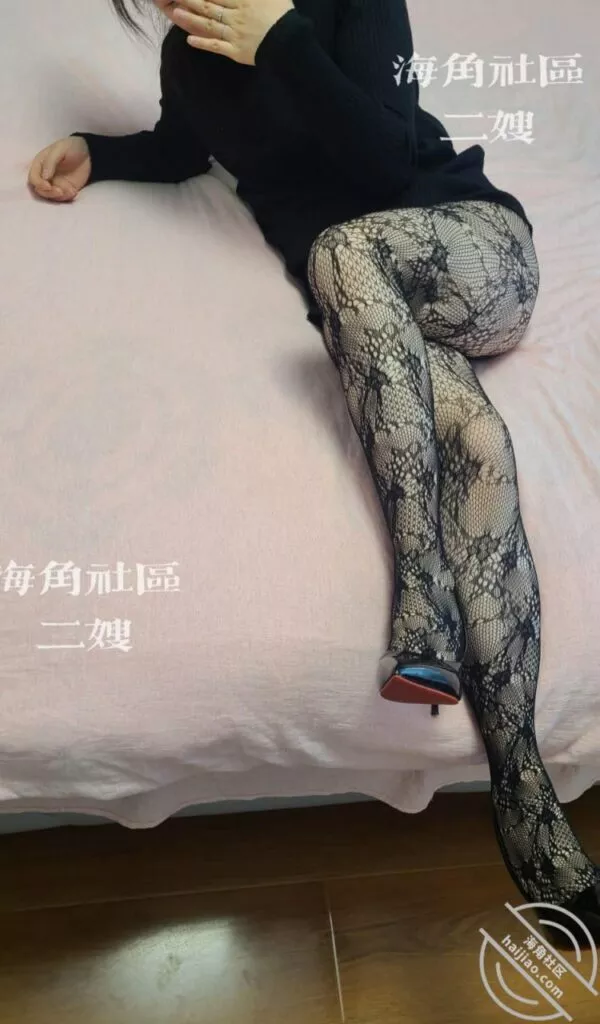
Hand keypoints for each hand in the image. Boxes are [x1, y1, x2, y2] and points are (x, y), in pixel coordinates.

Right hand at [28, 136, 90, 201]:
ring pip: (51, 196)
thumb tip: (44, 177)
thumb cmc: (70, 147)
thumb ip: (51, 161)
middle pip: (40, 190)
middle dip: (49, 193)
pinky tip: (74, 192)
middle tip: (60, 191)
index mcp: (40, 164)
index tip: (48, 186)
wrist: (88, 153)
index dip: (38, 184)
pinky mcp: (65, 189)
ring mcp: (55, 183)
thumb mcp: (60, 149)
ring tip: (71, 191)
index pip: (33, 178)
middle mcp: (45, 176)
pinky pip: (63, 198)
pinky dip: (67, 197)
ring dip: (59, 197)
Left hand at [163, 0, 293, 65]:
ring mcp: (234, 35)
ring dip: (192, 19)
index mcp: (243, 0)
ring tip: (176, 13)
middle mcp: (235, 16)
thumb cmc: (283, 15)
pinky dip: (203, 44)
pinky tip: (190, 41)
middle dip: (192, 0)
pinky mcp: (236, 52)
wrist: (289, 42)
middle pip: (209, 6)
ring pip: (209, 25)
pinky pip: (216, 47)